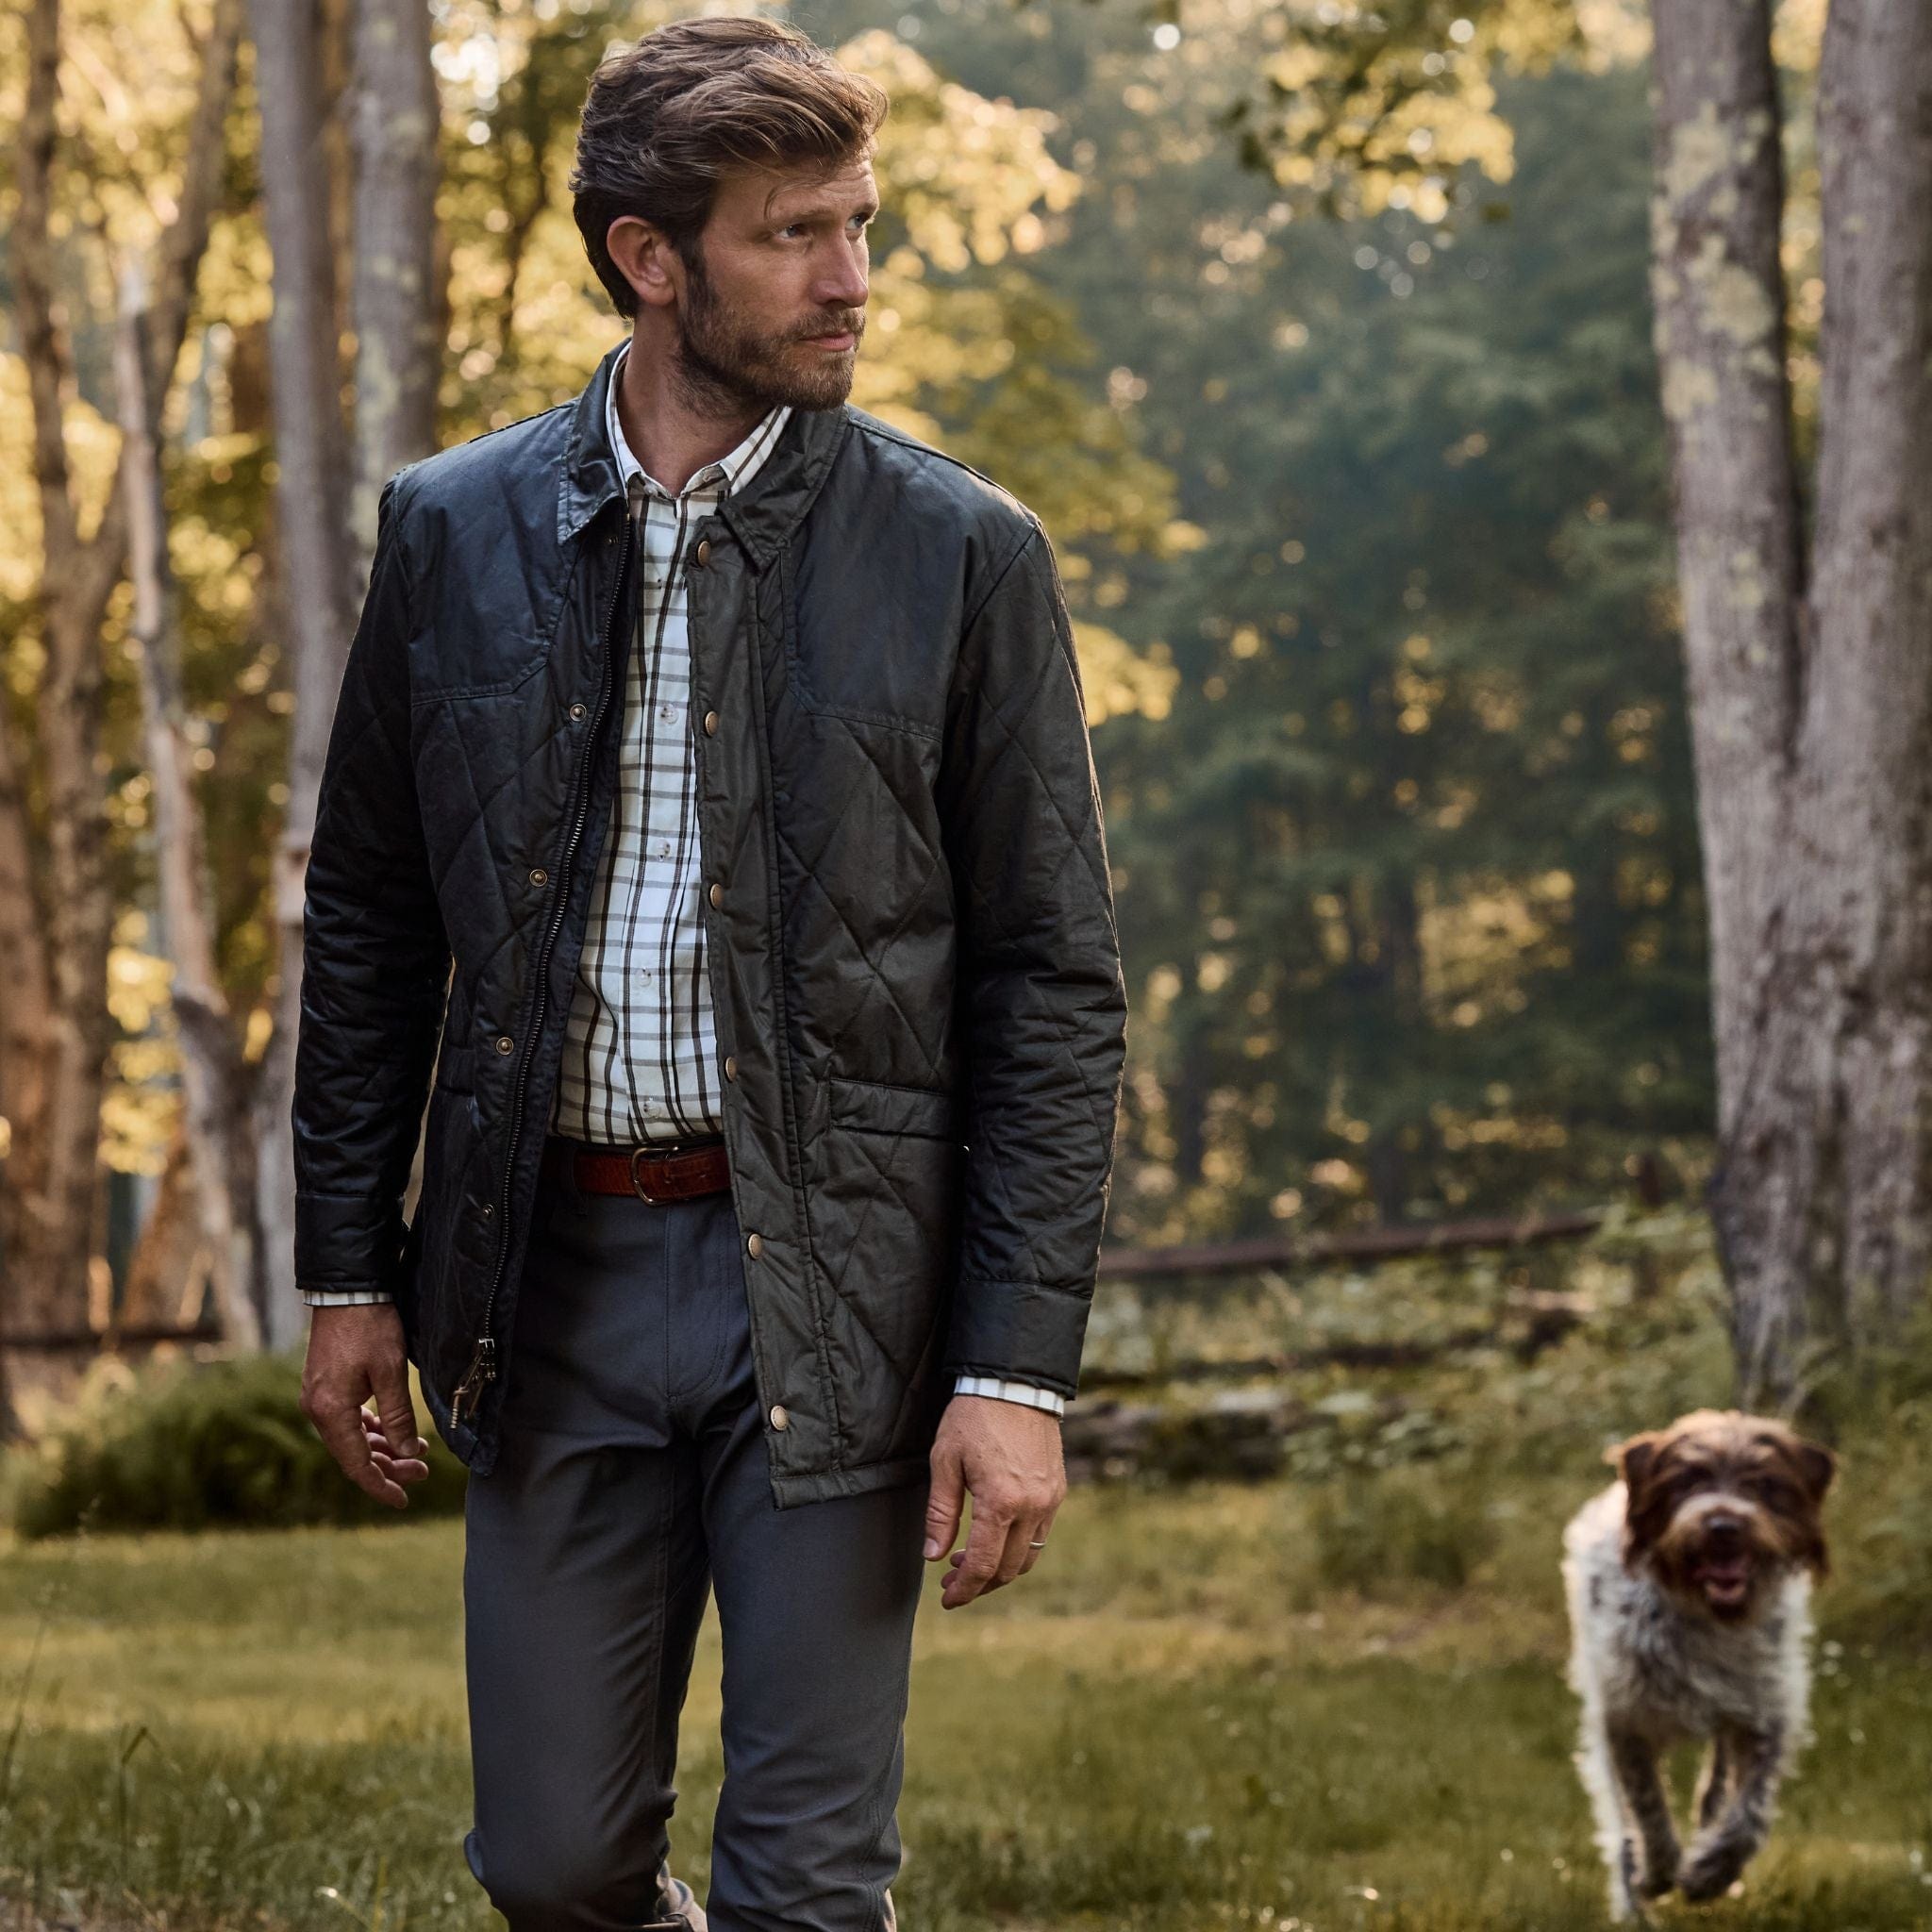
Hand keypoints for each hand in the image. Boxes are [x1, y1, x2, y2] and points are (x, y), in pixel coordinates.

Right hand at [300, 1303, 429, 1508]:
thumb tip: (408, 1453)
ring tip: (416, 1452)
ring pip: (351, 1438)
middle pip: (353, 1454)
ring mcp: (318, 1398)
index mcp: (331, 1411)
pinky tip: (391, 1432)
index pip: (356, 1464)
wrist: (348, 1290)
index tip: (403, 1500)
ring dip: (382, 1447)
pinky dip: (370, 1429)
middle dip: (388, 1466)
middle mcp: (317, 1409)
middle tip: (423, 1471)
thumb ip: (399, 1416)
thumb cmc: (371, 1326)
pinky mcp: (324, 1387)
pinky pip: (347, 1420)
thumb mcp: (390, 1372)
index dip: (381, 1485)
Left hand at [924, 1394, 1064, 1608]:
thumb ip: (940, 1513)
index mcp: (1001, 1502)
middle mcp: (1032, 1507)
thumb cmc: (974, 1417)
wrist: (1015, 1382)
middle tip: (952, 1580)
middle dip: (979, 1583)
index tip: (948, 1599)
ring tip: (969, 1559)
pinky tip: (995, 1535)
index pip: (983, 1565)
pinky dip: (1017, 1546)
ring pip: (1028, 1556)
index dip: (964, 1590)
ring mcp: (1050, 1500)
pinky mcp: (1058, 1490)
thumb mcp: (945, 1461)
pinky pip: (1041, 1533)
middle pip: (1007, 1569)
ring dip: (1000, 1567)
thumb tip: (933, 1556)